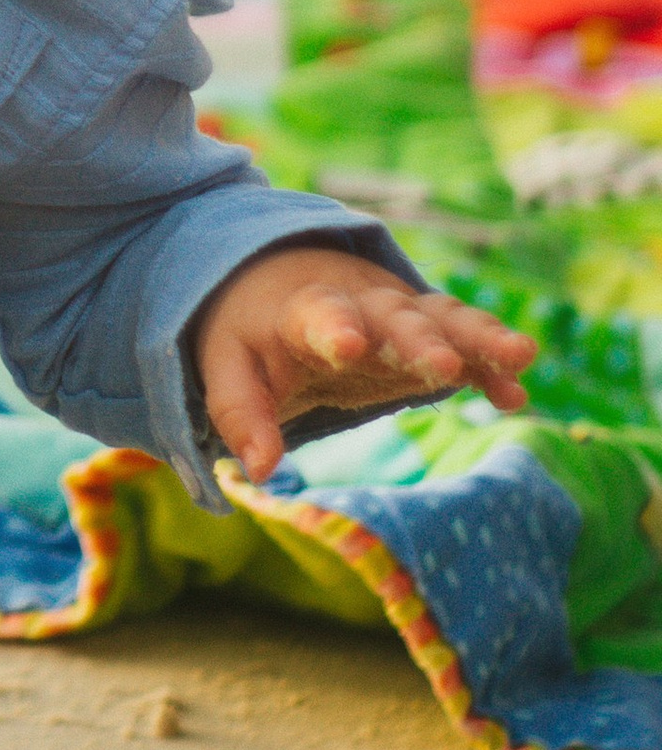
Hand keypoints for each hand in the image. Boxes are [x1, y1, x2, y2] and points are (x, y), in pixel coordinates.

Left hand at [193, 244, 534, 482]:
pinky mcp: (428, 334)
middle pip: (395, 318)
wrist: (282, 280)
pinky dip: (490, 364)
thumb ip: (241, 413)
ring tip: (520, 357)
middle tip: (444, 364)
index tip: (348, 345)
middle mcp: (361, 305)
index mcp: (304, 310)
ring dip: (480, 338)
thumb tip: (260, 469)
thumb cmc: (254, 334)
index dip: (333, 327)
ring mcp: (400, 316)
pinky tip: (516, 394)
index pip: (319, 314)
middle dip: (421, 340)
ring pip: (443, 320)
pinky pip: (465, 344)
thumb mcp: (229, 366)